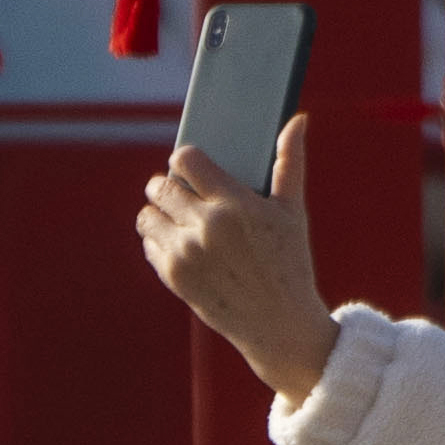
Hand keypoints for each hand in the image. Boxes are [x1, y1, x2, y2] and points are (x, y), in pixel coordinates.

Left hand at [137, 119, 341, 402]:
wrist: (279, 325)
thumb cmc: (290, 263)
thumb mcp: (292, 213)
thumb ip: (289, 162)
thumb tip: (297, 119)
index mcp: (234, 204)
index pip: (185, 159)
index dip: (186, 159)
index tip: (192, 167)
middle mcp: (205, 226)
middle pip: (159, 186)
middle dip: (167, 186)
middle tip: (183, 194)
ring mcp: (185, 252)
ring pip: (146, 215)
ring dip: (159, 213)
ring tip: (179, 219)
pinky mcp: (172, 275)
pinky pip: (148, 243)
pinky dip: (160, 242)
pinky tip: (183, 246)